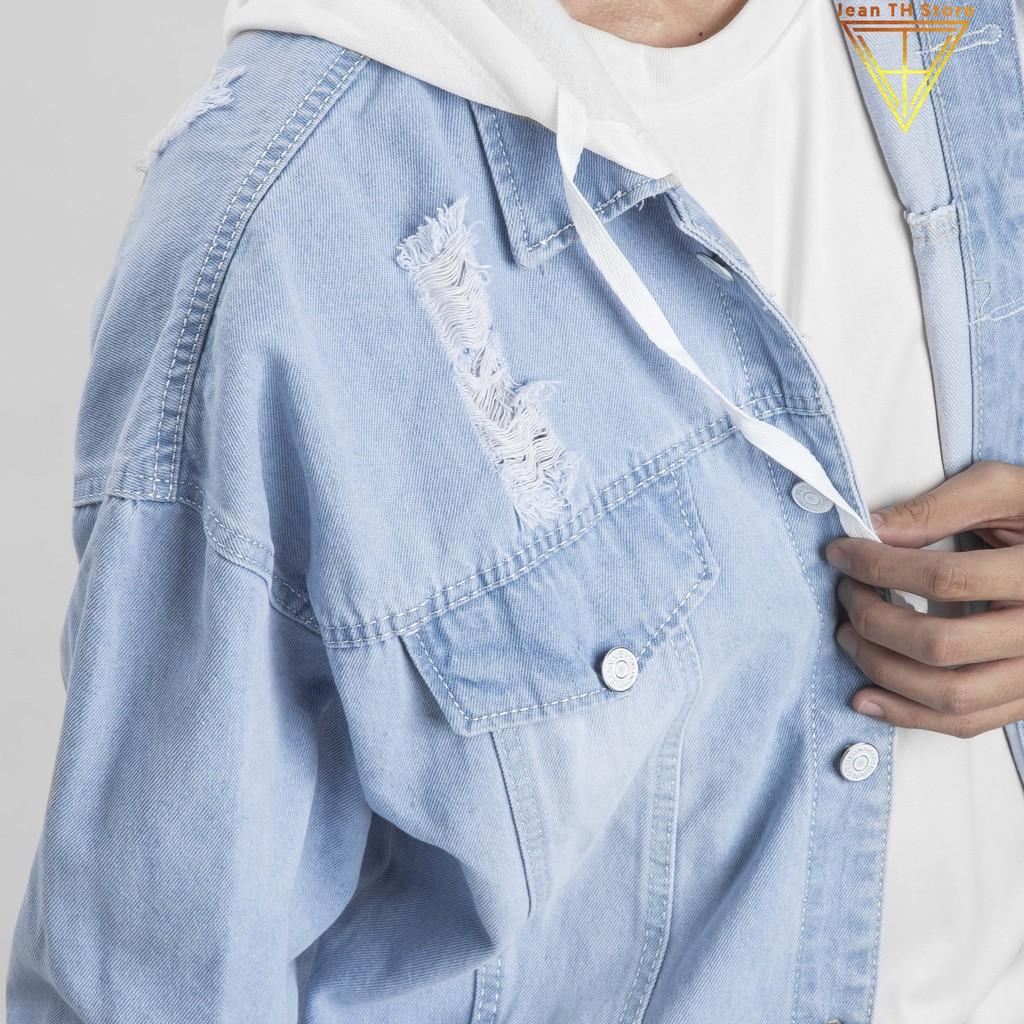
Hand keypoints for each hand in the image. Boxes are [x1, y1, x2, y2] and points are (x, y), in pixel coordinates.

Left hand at [824, 461, 1023, 737]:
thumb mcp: (1004, 491)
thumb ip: (939, 508)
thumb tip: (876, 529)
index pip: (946, 580)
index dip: (881, 567)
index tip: (842, 554)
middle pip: (941, 645)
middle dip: (875, 621)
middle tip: (847, 594)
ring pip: (951, 695)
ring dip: (883, 670)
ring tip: (848, 637)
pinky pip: (966, 722)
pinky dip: (909, 714)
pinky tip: (868, 696)